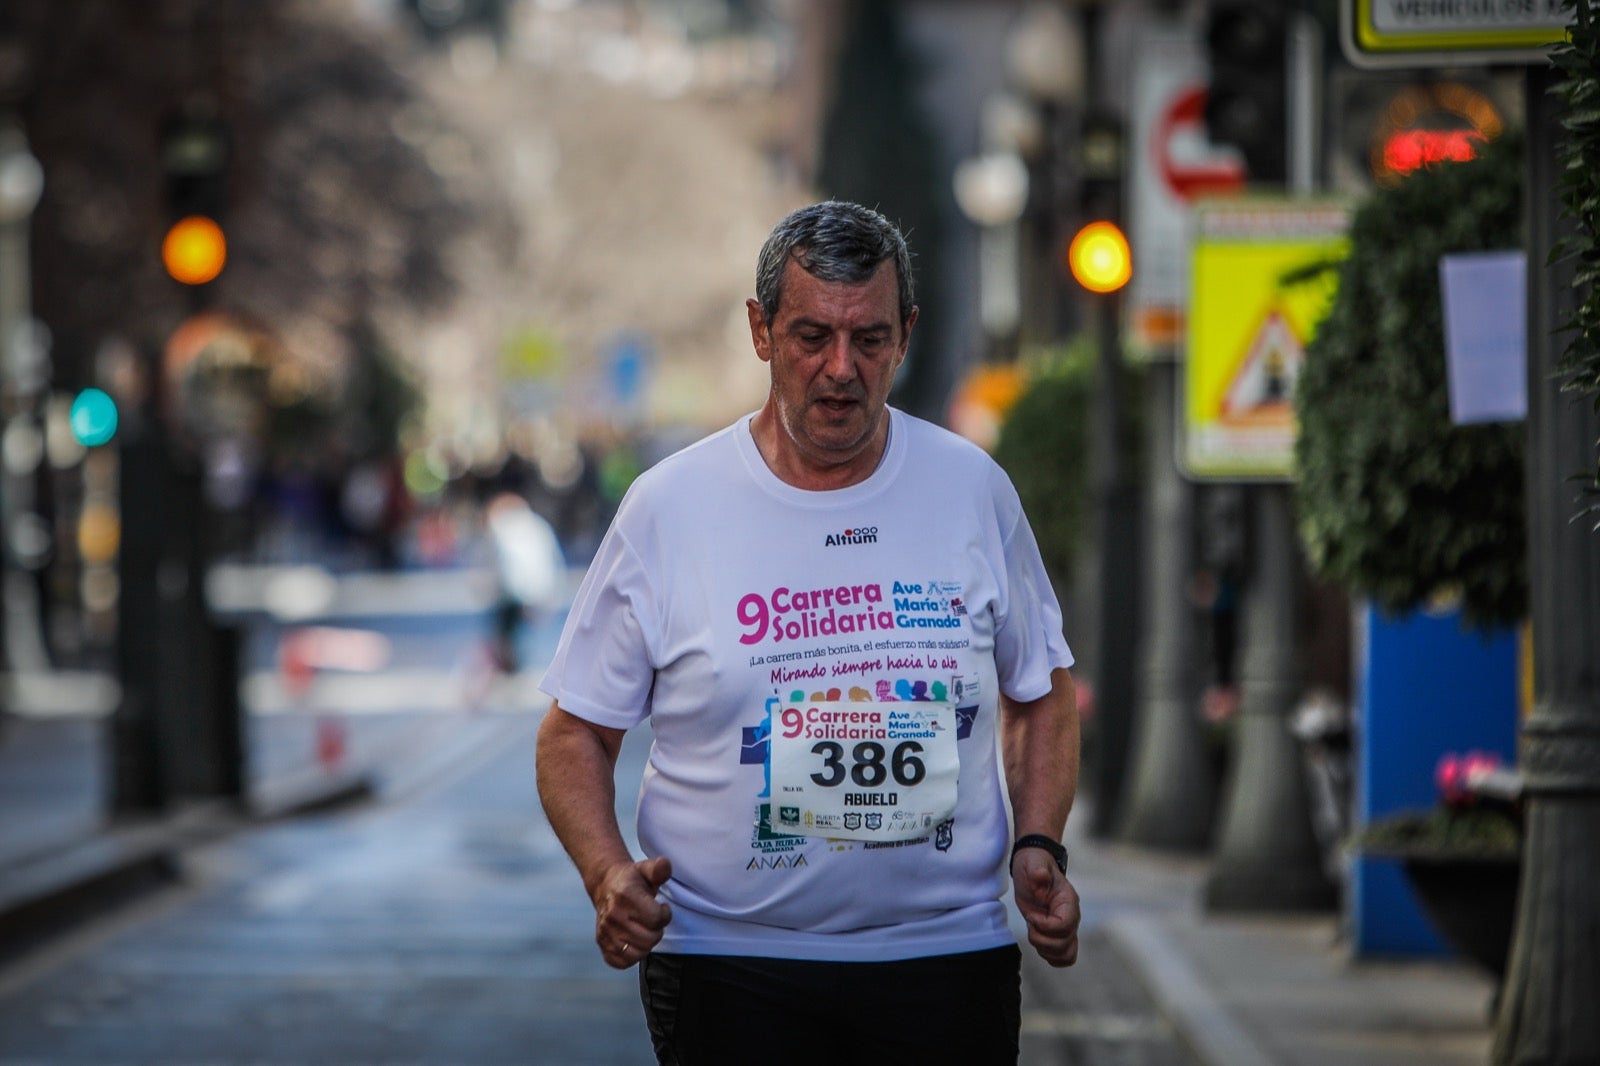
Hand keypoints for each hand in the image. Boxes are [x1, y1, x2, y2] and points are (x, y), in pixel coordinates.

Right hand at [592, 855, 672, 968]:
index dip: (665, 915)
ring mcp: (606, 931)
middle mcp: (614, 914)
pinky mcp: (602, 943)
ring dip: (646, 944)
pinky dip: (631, 957)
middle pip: (649, 939)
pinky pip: (621, 962)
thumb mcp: (646, 869)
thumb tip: (665, 866)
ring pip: (637, 953)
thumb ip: (659, 868)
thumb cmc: (632, 880)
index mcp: (626, 895)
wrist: (606, 885)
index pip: (656, 919)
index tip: (661, 908)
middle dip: (657, 931)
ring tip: (645, 931)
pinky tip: (634, 942)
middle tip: (653, 921)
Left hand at [1011, 848, 1079, 967]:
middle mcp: (1071, 917)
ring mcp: (1066, 927)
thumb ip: (1038, 870)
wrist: (1033, 866)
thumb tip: (1040, 875)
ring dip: (1044, 949)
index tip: (1031, 916)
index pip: (1065, 926)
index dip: (1045, 926)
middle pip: (1064, 944)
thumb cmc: (1034, 864)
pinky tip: (1037, 940)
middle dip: (1041, 938)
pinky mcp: (1057, 934)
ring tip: (1033, 931)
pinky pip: (1063, 956)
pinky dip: (1049, 956)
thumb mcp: (1032, 863)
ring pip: (1065, 954)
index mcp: (1068, 901)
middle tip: (1030, 922)